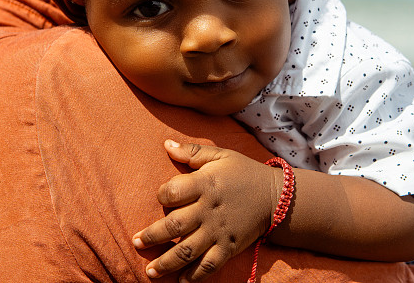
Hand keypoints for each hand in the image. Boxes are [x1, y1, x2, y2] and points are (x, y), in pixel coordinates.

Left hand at [133, 140, 282, 281]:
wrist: (277, 197)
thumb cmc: (244, 172)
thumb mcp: (221, 155)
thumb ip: (192, 152)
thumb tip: (166, 144)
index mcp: (206, 183)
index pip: (172, 192)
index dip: (162, 194)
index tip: (161, 197)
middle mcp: (209, 209)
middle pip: (174, 225)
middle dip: (152, 236)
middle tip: (136, 242)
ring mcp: (219, 231)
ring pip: (187, 250)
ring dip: (166, 262)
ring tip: (150, 271)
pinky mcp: (229, 247)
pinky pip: (209, 265)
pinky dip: (194, 276)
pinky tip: (180, 282)